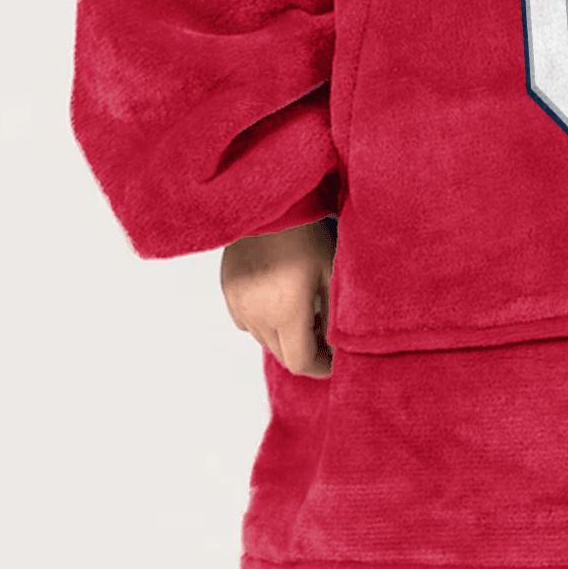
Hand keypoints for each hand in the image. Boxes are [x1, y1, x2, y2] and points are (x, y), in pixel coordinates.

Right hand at [220, 219, 335, 377]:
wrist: (271, 203)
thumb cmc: (307, 232)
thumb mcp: (332, 273)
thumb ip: (335, 316)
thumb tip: (339, 345)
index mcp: (286, 313)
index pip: (300, 362)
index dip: (321, 366)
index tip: (334, 359)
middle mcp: (257, 315)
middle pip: (281, 354)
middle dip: (304, 349)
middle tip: (322, 329)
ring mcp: (239, 303)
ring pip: (263, 338)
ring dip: (283, 334)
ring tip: (303, 308)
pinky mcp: (228, 290)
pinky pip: (247, 320)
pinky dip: (264, 319)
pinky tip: (279, 296)